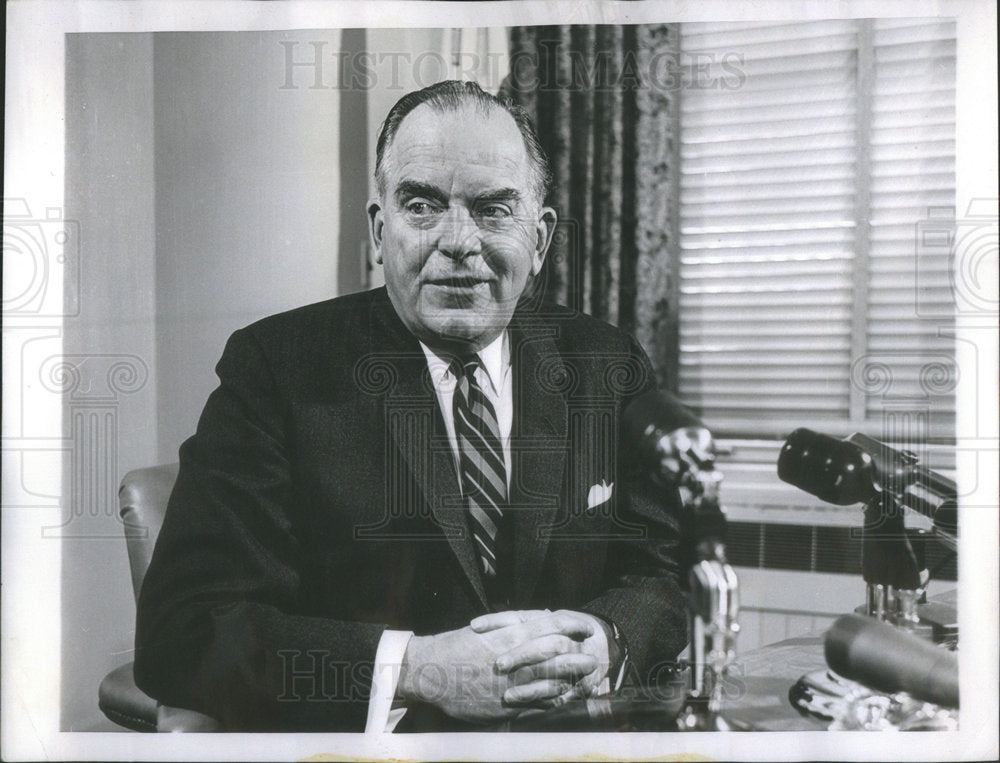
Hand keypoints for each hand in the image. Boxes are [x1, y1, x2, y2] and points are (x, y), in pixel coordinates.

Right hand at [396, 612, 595, 723]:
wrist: (431, 674)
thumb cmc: (457, 647)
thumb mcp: (486, 627)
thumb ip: (514, 622)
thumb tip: (542, 616)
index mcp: (508, 636)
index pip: (549, 627)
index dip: (571, 626)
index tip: (585, 627)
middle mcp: (513, 660)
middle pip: (555, 656)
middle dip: (577, 656)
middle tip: (593, 656)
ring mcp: (510, 685)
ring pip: (549, 681)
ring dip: (571, 680)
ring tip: (586, 678)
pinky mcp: (505, 707)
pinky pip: (536, 704)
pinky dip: (553, 700)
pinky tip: (564, 697)